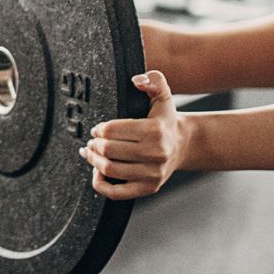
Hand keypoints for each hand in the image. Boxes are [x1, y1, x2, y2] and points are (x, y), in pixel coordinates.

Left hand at [81, 70, 186, 199]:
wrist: (182, 145)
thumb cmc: (165, 119)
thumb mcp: (163, 95)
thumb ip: (153, 80)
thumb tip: (137, 80)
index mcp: (155, 130)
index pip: (111, 130)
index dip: (98, 129)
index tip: (97, 128)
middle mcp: (156, 154)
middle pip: (108, 150)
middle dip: (94, 144)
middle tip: (92, 141)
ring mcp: (152, 174)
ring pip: (109, 170)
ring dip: (93, 161)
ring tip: (91, 153)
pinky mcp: (149, 189)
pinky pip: (116, 193)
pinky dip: (100, 184)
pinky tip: (97, 172)